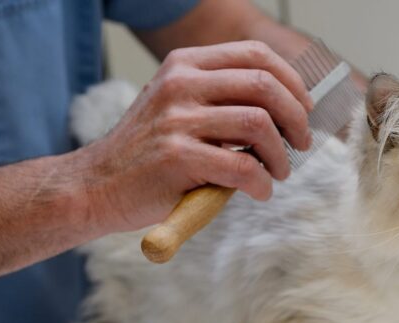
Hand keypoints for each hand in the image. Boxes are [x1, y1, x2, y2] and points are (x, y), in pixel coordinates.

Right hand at [74, 41, 311, 232]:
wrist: (96, 186)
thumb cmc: (146, 152)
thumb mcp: (175, 105)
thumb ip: (219, 97)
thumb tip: (285, 105)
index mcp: (184, 66)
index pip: (255, 55)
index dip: (291, 82)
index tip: (302, 108)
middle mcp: (180, 85)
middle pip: (264, 85)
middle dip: (296, 117)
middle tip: (301, 142)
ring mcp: (177, 120)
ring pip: (259, 124)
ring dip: (281, 154)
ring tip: (278, 171)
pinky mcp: (177, 158)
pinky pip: (243, 168)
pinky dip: (262, 183)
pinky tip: (259, 191)